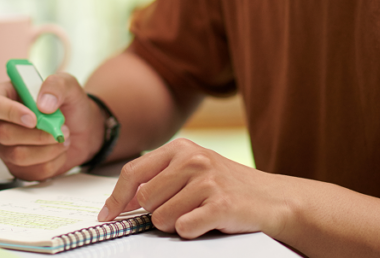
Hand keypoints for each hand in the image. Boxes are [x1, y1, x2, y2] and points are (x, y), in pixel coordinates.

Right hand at [0, 72, 104, 179]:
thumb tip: (43, 104)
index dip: (8, 112)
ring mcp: (6, 146)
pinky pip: (31, 171)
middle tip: (59, 128)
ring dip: (48, 149)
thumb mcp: (69, 85)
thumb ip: (56, 85)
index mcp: (5, 95)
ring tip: (61, 138)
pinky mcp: (18, 167)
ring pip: (18, 155)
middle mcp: (0, 122)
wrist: (83, 130)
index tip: (33, 118)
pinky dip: (52, 162)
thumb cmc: (69, 105)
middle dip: (38, 134)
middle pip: (3, 133)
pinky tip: (58, 151)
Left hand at [99, 138, 288, 238]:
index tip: (107, 215)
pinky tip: (207, 222)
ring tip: (197, 214)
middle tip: (181, 210)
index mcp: (181, 148)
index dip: (116, 198)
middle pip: (145, 200)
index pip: (133, 172)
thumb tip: (122, 200)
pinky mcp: (220, 204)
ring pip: (162, 218)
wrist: (273, 199)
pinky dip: (191, 231)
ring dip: (176, 224)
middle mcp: (193, 159)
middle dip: (156, 213)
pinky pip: (184, 228)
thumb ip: (160, 177)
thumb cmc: (227, 186)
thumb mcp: (193, 169)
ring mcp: (207, 180)